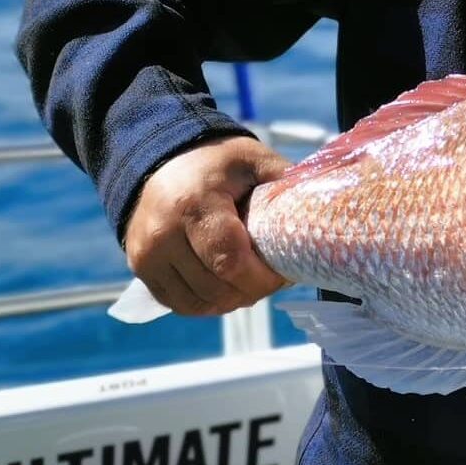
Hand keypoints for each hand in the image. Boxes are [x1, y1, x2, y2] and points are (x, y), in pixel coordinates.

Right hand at [123, 135, 288, 315]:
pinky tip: (226, 284)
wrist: (160, 160)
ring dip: (232, 300)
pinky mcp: (140, 269)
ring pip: (199, 303)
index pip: (231, 262)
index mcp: (195, 205)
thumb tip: (325, 206)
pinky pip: (179, 304)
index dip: (263, 278)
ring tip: (251, 280)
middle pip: (217, 289)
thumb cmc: (215, 163)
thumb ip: (285, 182)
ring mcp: (147, 255)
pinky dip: (208, 302)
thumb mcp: (253, 160)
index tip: (285, 272)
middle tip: (274, 277)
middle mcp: (164, 234)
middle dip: (254, 290)